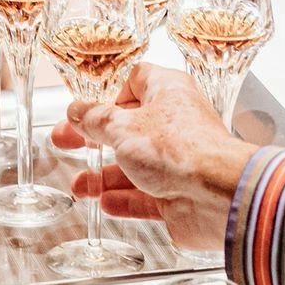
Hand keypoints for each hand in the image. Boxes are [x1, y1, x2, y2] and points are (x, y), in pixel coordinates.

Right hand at [61, 64, 249, 252]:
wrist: (218, 195)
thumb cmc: (179, 149)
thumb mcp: (121, 127)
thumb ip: (94, 120)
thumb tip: (76, 111)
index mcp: (167, 93)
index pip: (134, 82)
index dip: (107, 93)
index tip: (83, 107)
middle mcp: (174, 124)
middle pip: (126, 127)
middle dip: (94, 138)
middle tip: (66, 142)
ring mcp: (176, 161)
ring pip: (134, 166)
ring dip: (104, 176)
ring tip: (80, 185)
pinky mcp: (178, 194)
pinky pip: (145, 196)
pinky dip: (124, 200)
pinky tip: (105, 202)